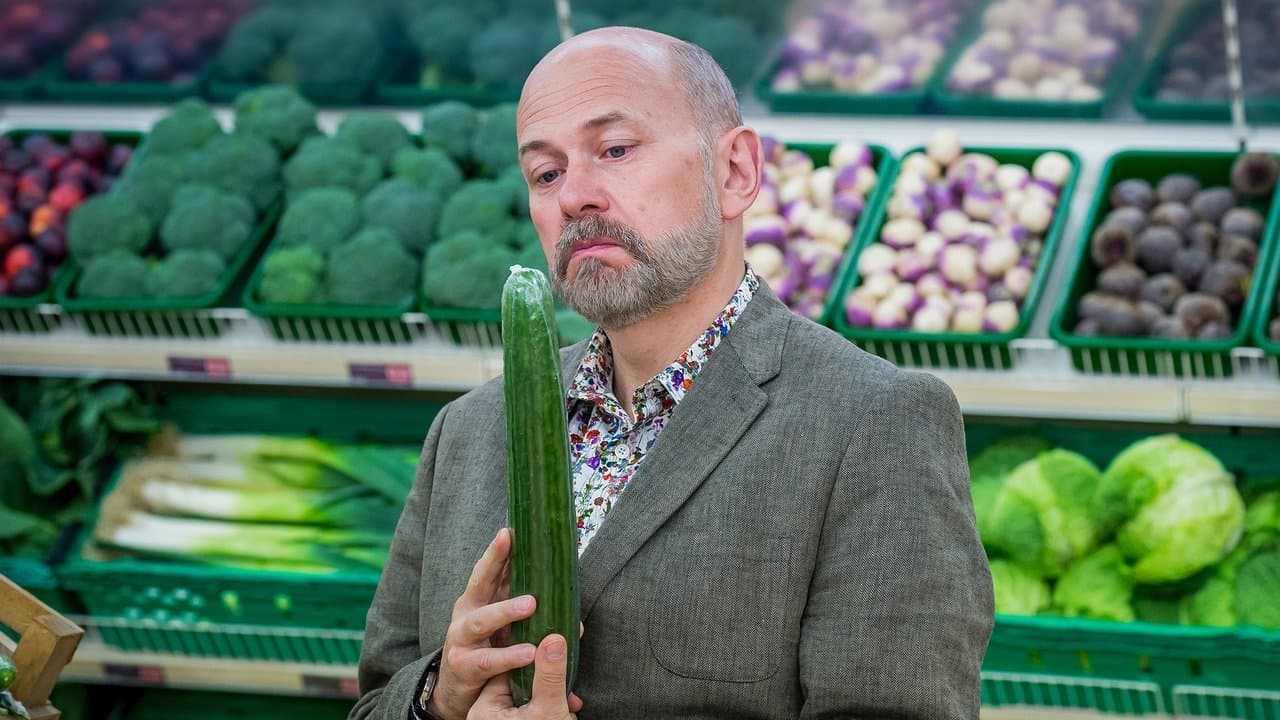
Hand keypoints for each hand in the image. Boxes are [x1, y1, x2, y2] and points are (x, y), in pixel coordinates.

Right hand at [429, 529, 583, 719]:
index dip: (497, 550)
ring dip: (506, 610)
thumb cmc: (489, 650)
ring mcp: (460, 639)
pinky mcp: (463, 666)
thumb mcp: (505, 628)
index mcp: (478, 600)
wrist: (455, 692)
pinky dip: (509, 657)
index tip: (509, 530)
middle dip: (494, 562)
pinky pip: (487, 660)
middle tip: (512, 547)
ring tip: (531, 605)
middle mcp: (465, 613)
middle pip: (478, 582)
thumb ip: (532, 617)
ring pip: (481, 620)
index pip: (488, 570)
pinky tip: (528, 654)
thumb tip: (575, 619)